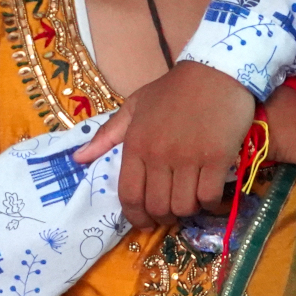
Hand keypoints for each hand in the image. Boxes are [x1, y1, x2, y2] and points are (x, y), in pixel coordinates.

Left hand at [75, 61, 254, 228]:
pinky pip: (209, 196)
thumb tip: (78, 158)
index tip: (145, 223)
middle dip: (164, 217)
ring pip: (184, 206)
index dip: (136, 216)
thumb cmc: (173, 90)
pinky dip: (210, 204)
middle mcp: (159, 155)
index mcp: (135, 144)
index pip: (129, 195)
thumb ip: (106, 135)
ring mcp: (189, 158)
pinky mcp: (217, 158)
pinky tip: (210, 197)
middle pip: (157, 206)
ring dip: (188, 211)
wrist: (215, 72)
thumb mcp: (134, 107)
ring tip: (191, 202)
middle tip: (171, 212)